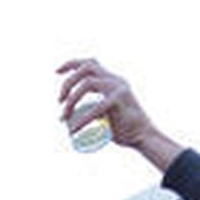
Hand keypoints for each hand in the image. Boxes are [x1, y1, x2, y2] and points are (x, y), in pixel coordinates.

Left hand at [55, 58, 181, 169]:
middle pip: (86, 68)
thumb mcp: (107, 113)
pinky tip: (73, 130)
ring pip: (87, 83)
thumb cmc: (124, 130)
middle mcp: (115, 80)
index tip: (56, 72)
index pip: (90, 63)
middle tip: (59, 101)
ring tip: (63, 117)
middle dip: (68, 82)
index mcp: (112, 80)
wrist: (143, 136)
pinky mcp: (119, 100)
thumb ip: (95, 109)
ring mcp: (118, 88)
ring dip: (71, 99)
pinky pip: (96, 108)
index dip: (71, 63)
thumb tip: (74, 117)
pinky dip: (82, 119)